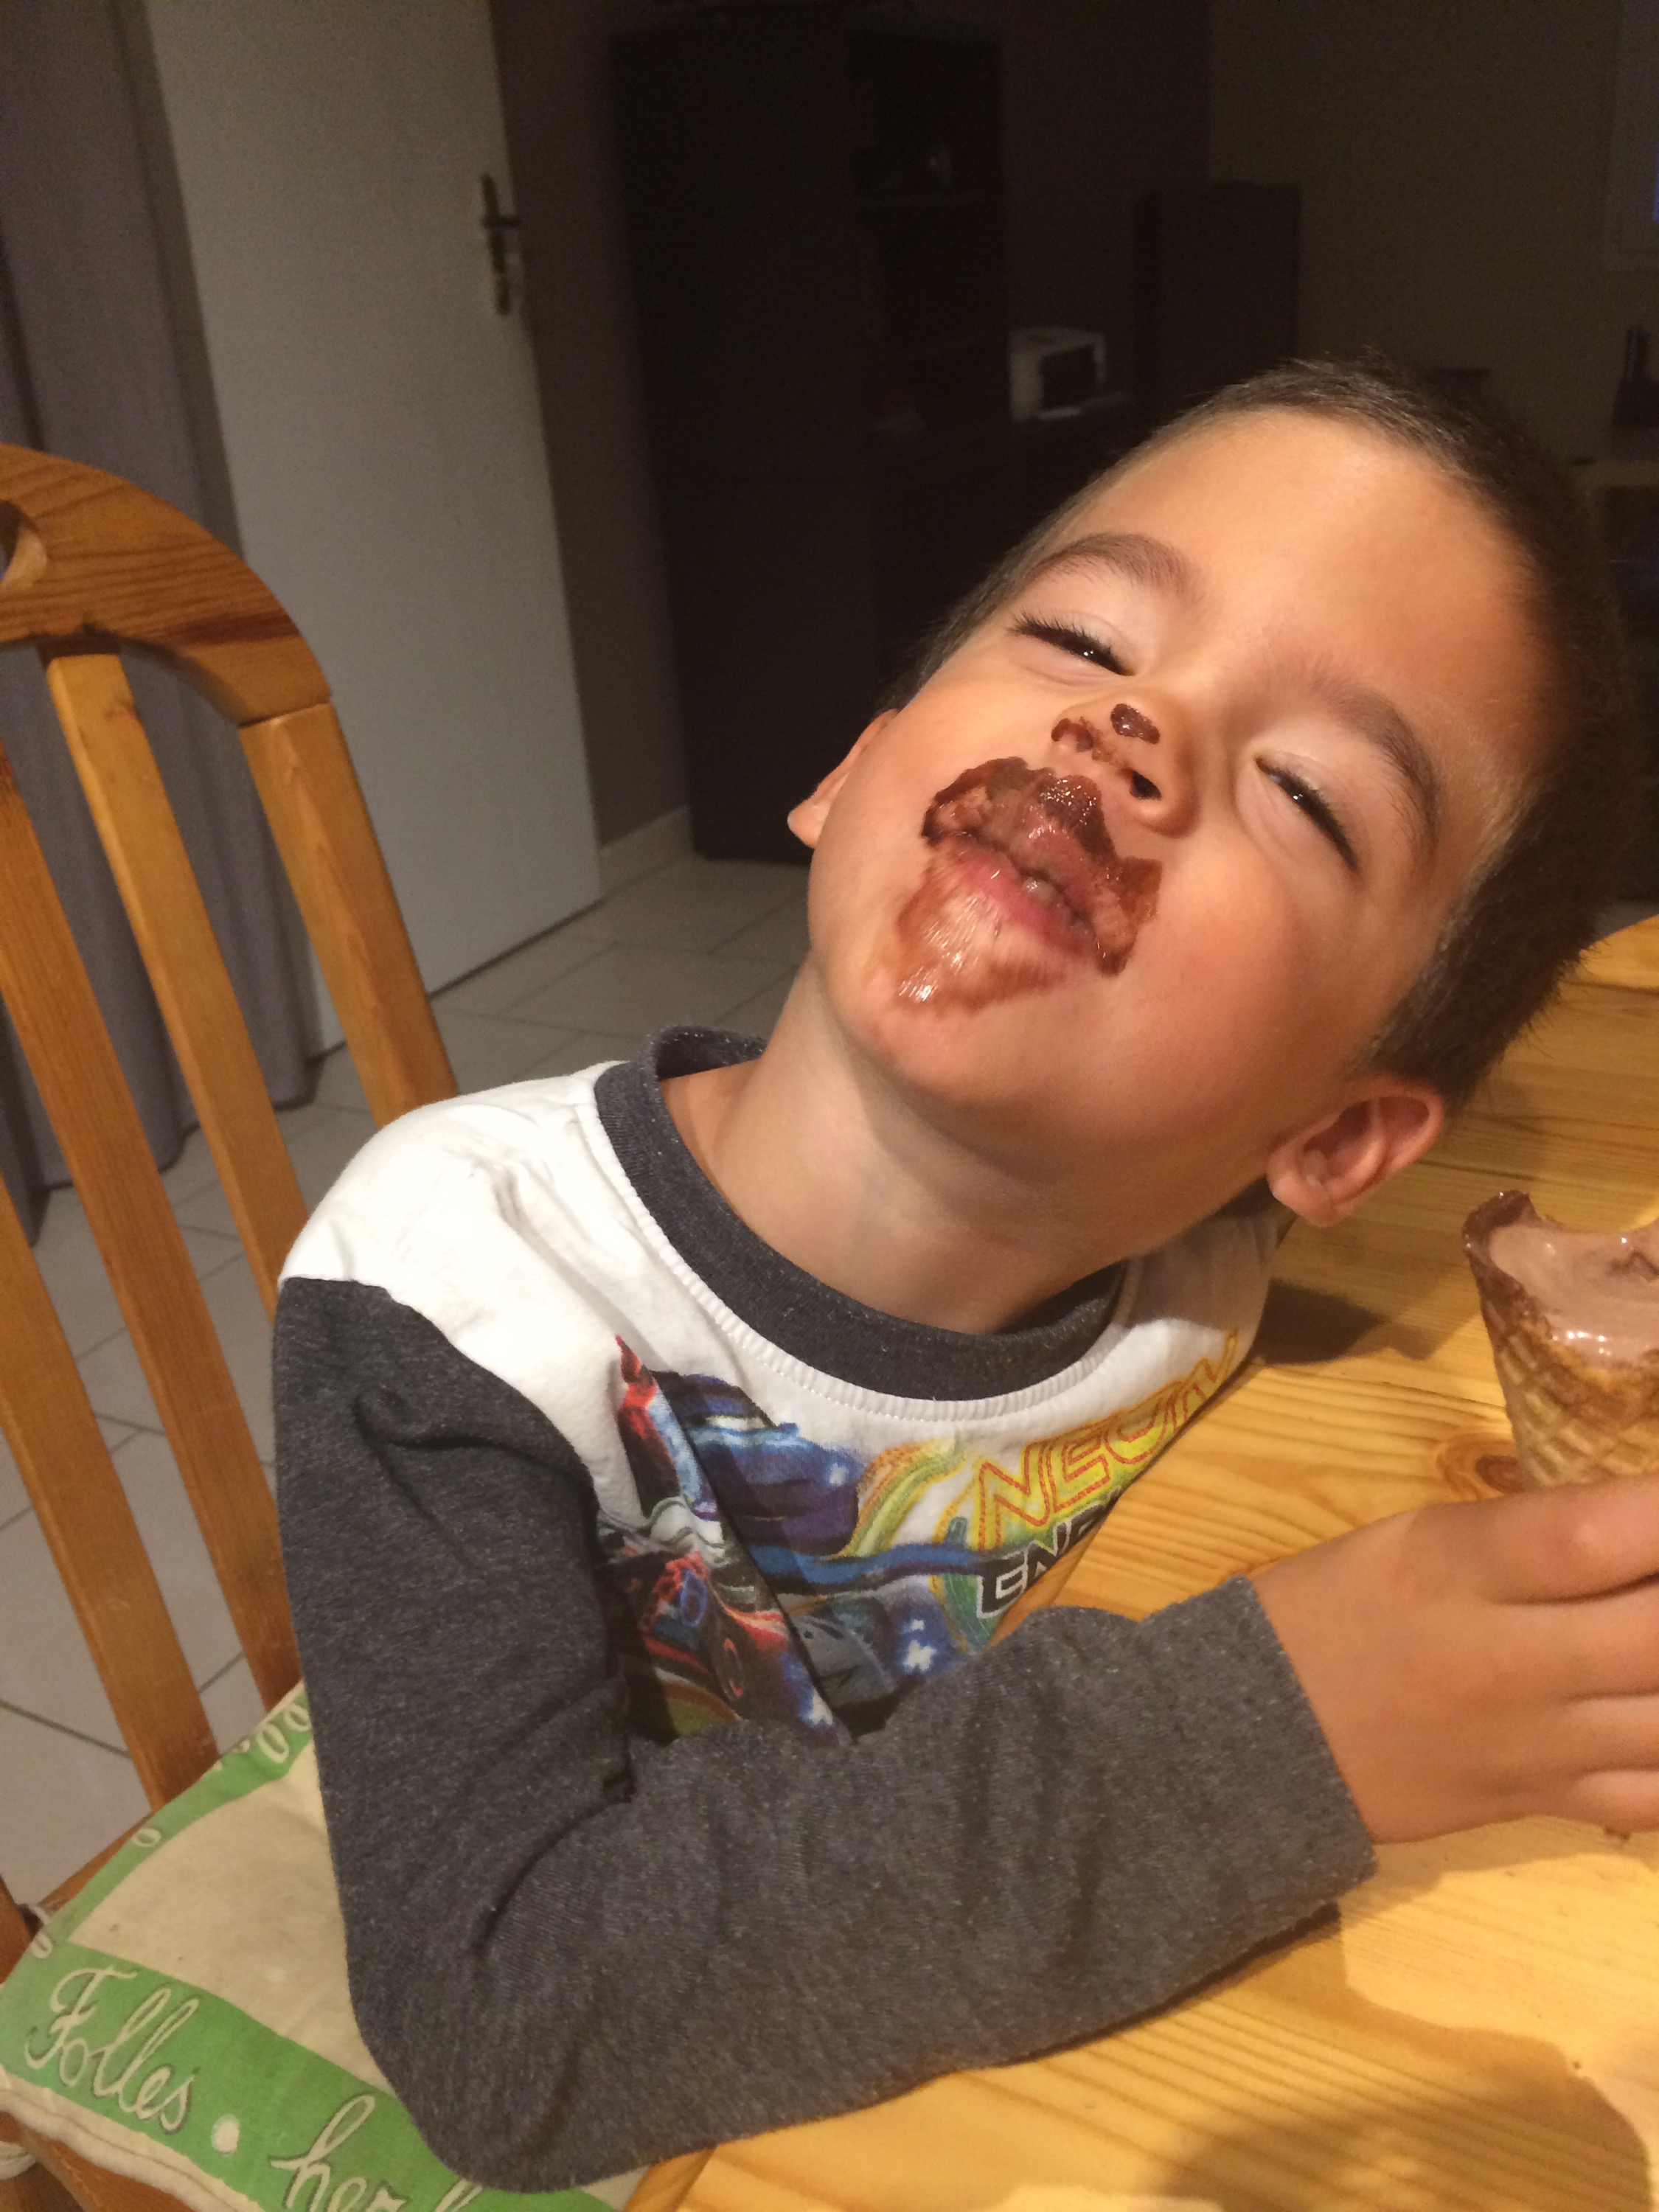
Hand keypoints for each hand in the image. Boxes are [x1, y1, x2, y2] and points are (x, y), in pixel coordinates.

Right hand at [1249, 1478, 1658, 1841]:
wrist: (1264, 1739)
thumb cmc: (1339, 1608)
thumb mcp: (1417, 1538)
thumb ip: (1535, 1536)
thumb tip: (1653, 1529)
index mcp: (1457, 1570)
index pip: (1591, 1536)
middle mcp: (1506, 1660)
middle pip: (1657, 1636)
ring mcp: (1535, 1744)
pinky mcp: (1546, 1805)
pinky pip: (1656, 1798)